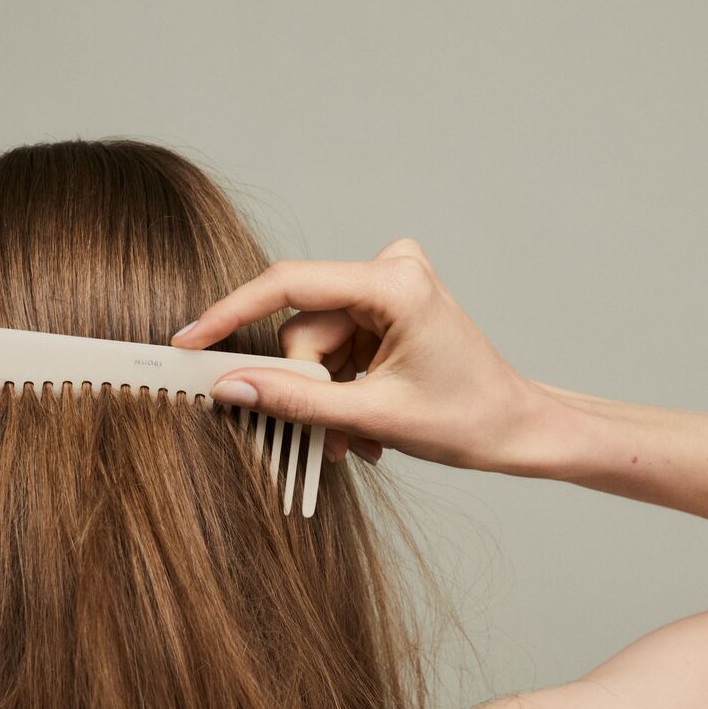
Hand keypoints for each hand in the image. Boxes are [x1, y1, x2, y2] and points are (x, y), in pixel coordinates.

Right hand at [169, 238, 540, 470]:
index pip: (288, 286)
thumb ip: (295, 399)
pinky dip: (343, 386)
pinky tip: (365, 420)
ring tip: (356, 439)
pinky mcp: (389, 303)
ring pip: (318, 342)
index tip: (189, 340)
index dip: (230, 314)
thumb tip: (229, 386)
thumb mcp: (372, 416)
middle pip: (305, 326)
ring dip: (327, 394)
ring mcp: (392, 284)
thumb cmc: (466, 420)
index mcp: (394, 283)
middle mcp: (392, 269)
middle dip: (308, 385)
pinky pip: (338, 345)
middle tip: (331, 437)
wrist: (518, 427)